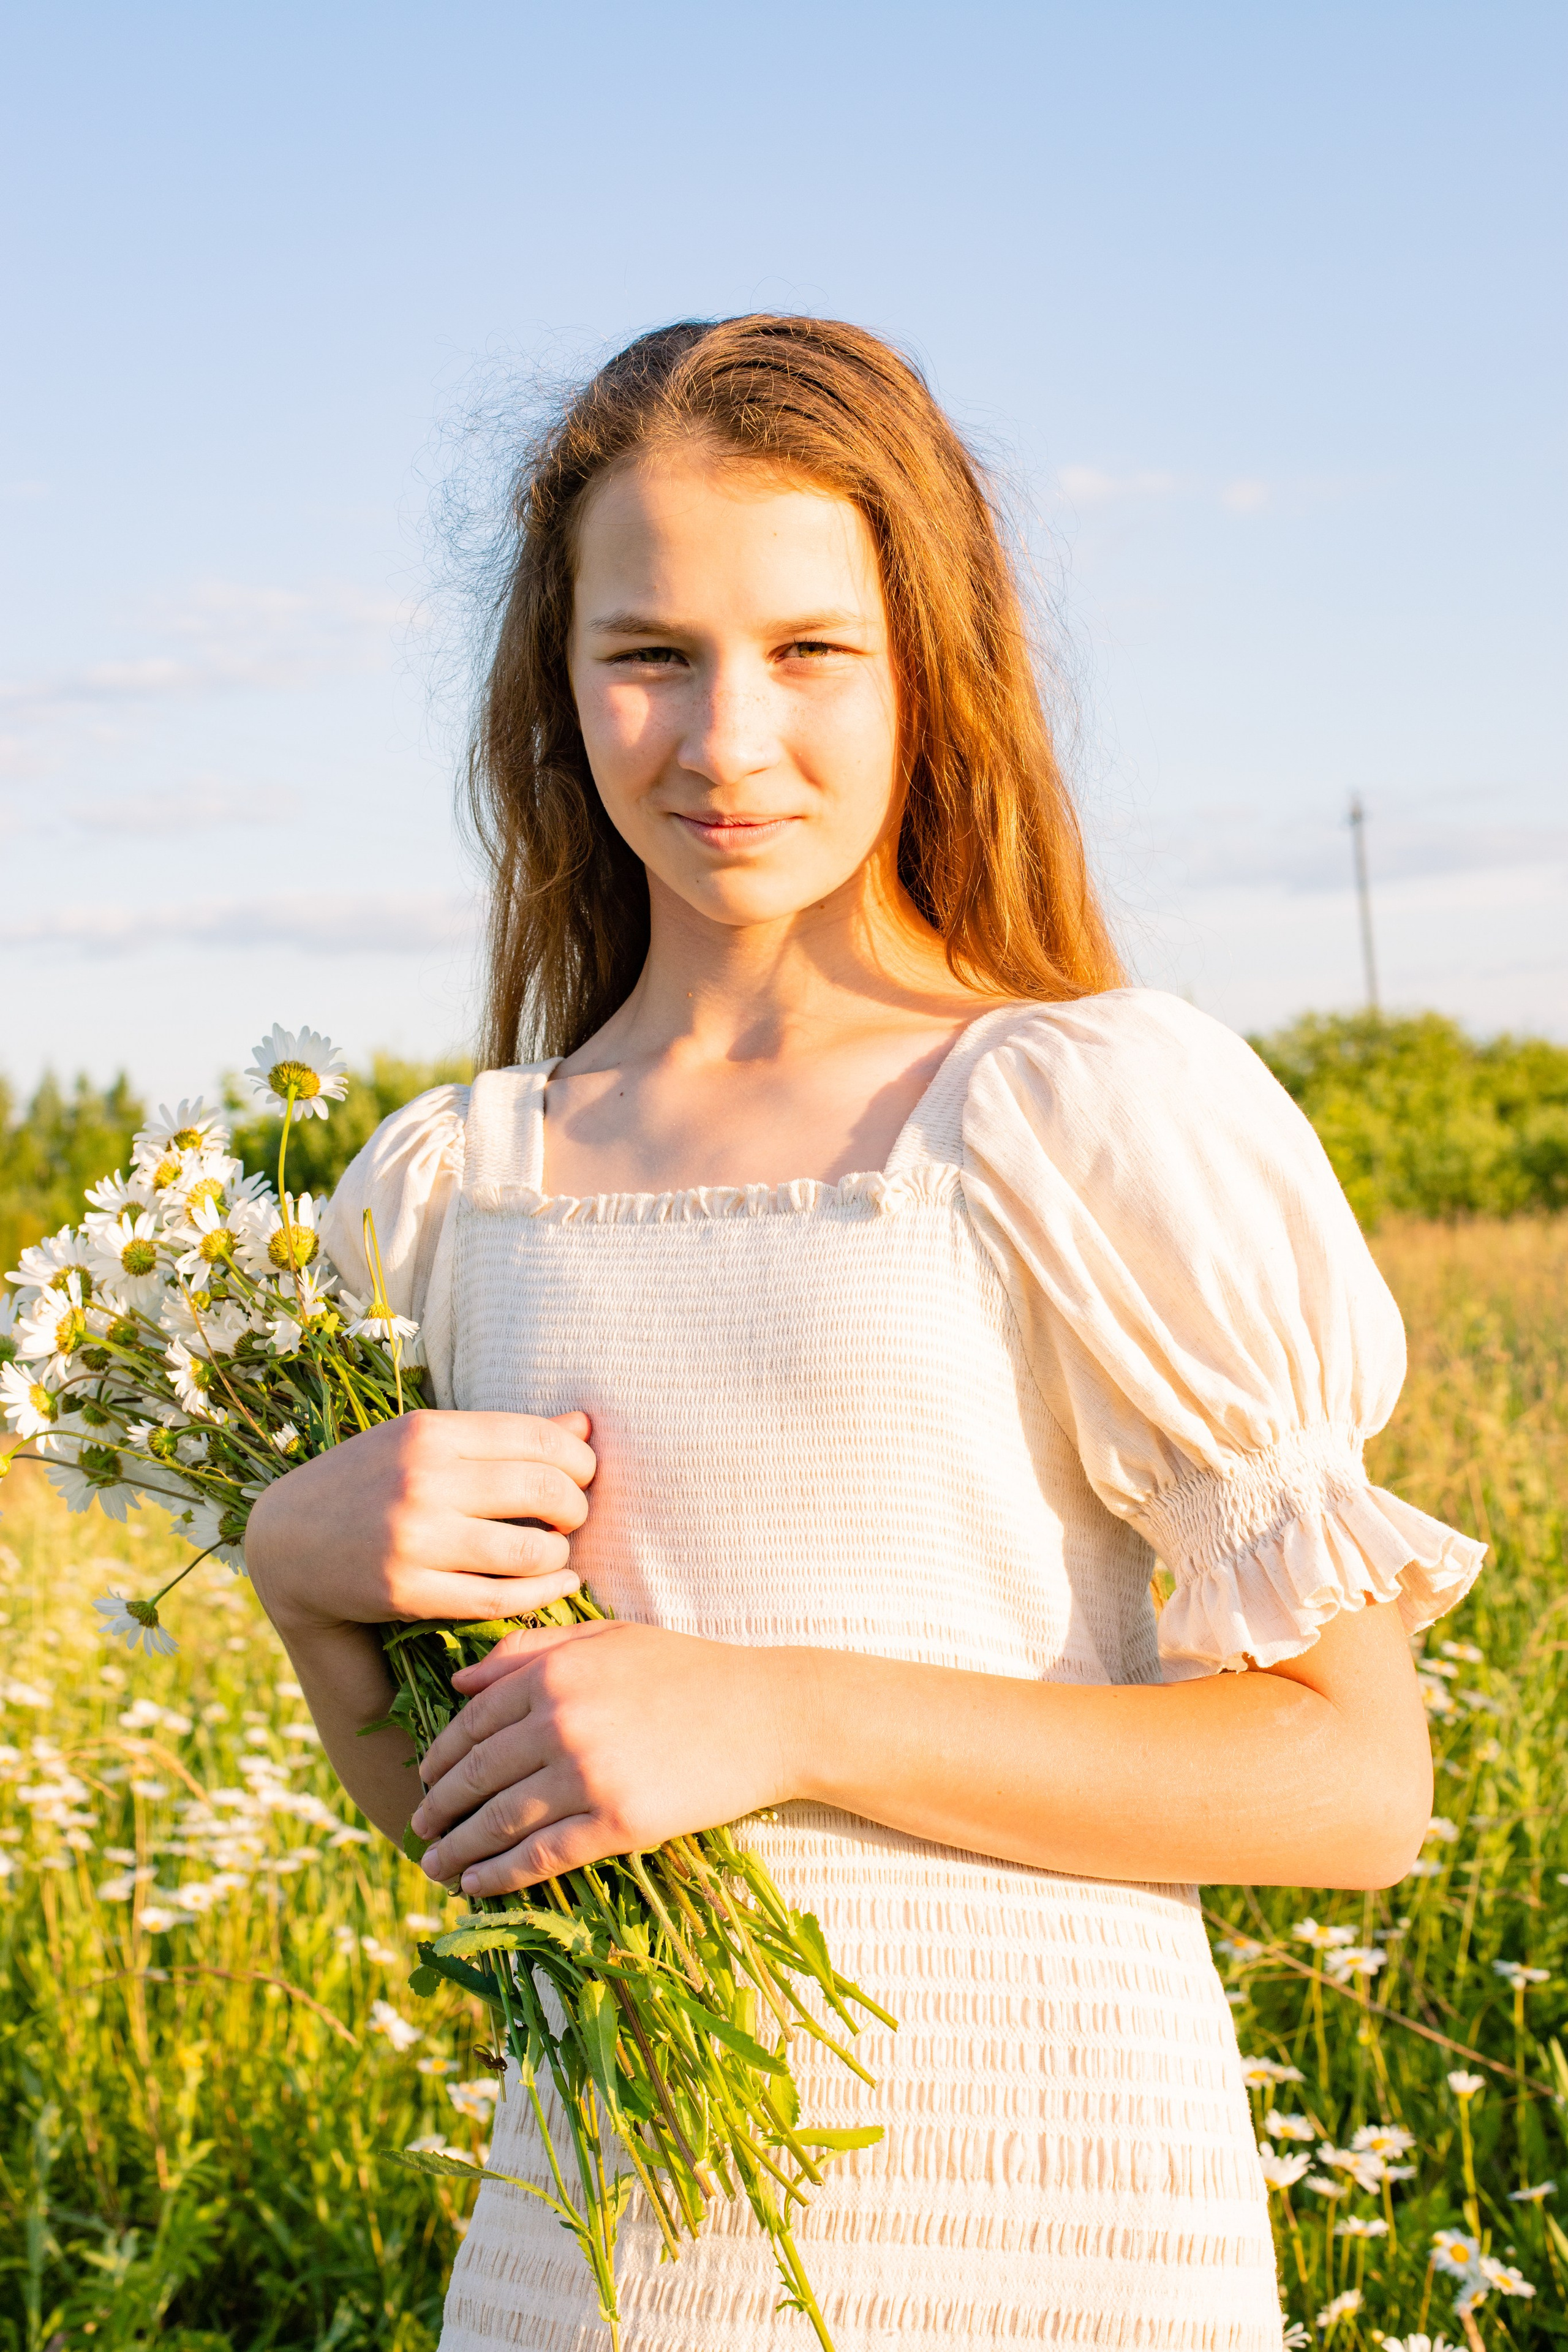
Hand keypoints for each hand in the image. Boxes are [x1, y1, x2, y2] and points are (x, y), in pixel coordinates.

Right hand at [247, 1409, 596, 1637]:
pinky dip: (541, 1594)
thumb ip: (504, 1436)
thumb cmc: (370, 1481)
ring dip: (561, 1555)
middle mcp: (423, 1479)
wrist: (287, 1541)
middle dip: (576, 1506)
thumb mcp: (426, 1441)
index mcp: (430, 1431)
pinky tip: (556, 1585)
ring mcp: (414, 1538)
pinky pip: (498, 1600)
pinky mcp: (406, 1591)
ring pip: (530, 1552)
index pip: (539, 1438)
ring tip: (557, 1552)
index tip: (582, 1475)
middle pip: (544, 1491)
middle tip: (573, 1516)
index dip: (579, 1459)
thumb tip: (585, 1424)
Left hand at [409, 1619, 799, 1893]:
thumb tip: (459, 1680)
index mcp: (555, 1673)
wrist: (769, 1713)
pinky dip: (500, 1875)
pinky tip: (476, 1885)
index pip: (472, 1721)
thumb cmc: (690, 1670)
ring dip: (457, 1848)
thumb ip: (530, 1650)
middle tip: (419, 1826)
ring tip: (434, 1865)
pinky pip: (542, 1856)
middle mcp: (562, 1721)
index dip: (440, 1756)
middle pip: (476, 1773)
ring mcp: (589, 1775)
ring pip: (500, 1820)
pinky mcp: (620, 1823)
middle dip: (439, 1805)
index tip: (426, 1778)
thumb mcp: (608, 1638)